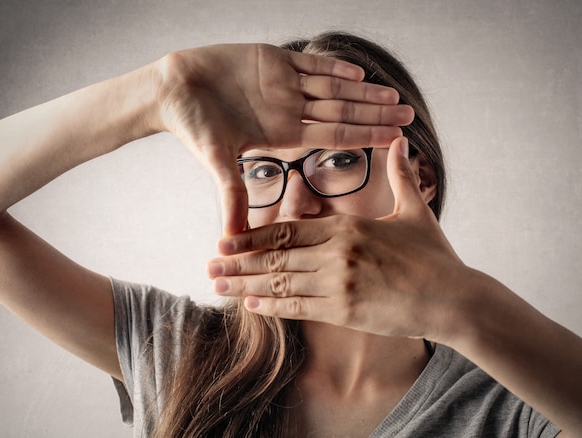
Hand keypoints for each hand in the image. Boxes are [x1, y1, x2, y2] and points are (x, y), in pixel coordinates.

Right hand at [152, 44, 413, 233]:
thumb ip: (232, 195)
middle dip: (375, 113)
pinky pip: (310, 64)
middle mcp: (290, 111)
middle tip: (409, 115)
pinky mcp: (273, 60)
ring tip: (393, 94)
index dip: (365, 136)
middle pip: (342, 112)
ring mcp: (284, 86)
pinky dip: (333, 65)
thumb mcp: (216, 162)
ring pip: (333, 88)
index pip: (335, 137)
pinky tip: (358, 72)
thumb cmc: (192, 127)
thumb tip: (231, 239)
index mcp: (284, 135)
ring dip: (363, 91)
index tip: (394, 139)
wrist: (172, 90)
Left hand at [207, 137, 467, 340]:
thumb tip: (401, 140)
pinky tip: (251, 307)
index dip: (252, 236)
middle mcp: (336, 255)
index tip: (226, 238)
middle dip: (238, 262)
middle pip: (275, 258)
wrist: (454, 299)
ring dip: (245, 286)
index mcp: (347, 227)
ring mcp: (338, 286)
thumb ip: (400, 176)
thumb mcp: (415, 211)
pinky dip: (272, 307)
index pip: (287, 230)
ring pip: (279, 284)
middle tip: (209, 264)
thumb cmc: (434, 255)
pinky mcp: (344, 313)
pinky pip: (299, 309)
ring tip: (217, 286)